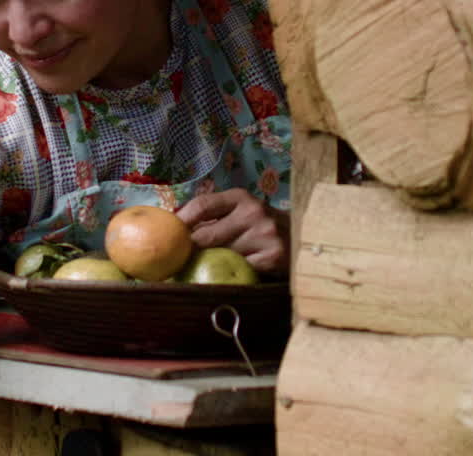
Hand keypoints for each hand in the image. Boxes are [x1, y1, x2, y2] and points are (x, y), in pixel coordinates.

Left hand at [175, 188, 289, 275]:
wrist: (302, 238)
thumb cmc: (261, 226)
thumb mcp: (241, 213)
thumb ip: (214, 217)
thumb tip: (175, 229)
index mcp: (241, 197)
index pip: (202, 205)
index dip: (182, 220)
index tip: (169, 233)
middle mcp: (253, 212)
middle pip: (207, 235)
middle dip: (192, 248)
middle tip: (180, 258)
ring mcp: (265, 235)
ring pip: (222, 255)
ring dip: (213, 263)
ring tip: (210, 267)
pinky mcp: (272, 257)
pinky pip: (240, 270)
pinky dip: (233, 274)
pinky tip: (234, 274)